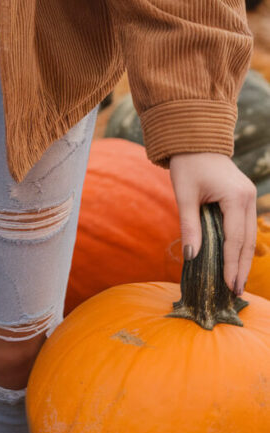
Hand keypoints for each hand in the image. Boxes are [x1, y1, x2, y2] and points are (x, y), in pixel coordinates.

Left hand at [169, 152, 257, 295]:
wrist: (196, 140)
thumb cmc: (188, 165)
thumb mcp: (184, 195)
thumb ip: (189, 226)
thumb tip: (192, 257)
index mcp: (235, 197)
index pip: (234, 239)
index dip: (231, 264)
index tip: (228, 285)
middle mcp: (248, 198)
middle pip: (247, 241)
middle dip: (240, 268)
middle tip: (235, 292)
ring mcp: (249, 197)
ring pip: (249, 236)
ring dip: (243, 259)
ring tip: (236, 283)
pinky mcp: (244, 198)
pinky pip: (245, 227)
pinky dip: (241, 246)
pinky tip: (236, 261)